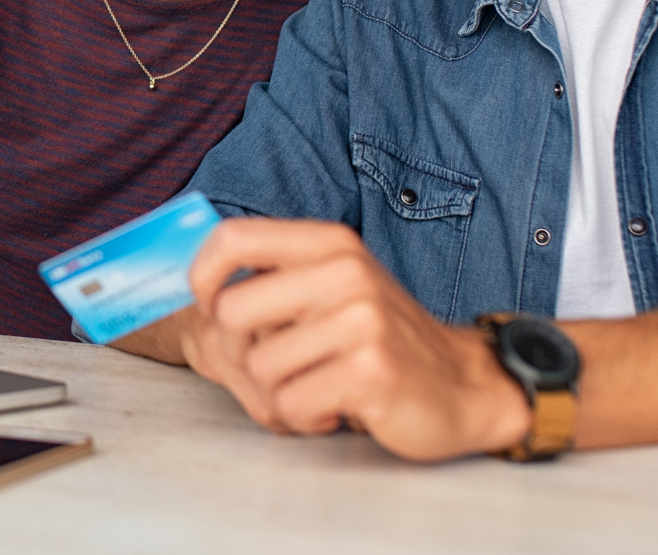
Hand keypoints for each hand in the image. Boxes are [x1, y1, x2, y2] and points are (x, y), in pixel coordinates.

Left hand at [187, 218, 529, 460]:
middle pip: (232, 313)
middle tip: (277, 368)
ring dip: (279, 392)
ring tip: (319, 386)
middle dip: (240, 354)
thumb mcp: (333, 288)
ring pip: (259, 367)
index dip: (202, 276)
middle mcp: (345, 272)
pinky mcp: (370, 371)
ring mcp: (361, 321)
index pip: (233, 239)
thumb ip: (275, 278)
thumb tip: (193, 286)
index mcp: (329, 244)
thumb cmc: (381, 340)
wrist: (465, 385)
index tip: (210, 306)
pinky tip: (337, 408)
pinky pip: (290, 404)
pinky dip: (304, 417)